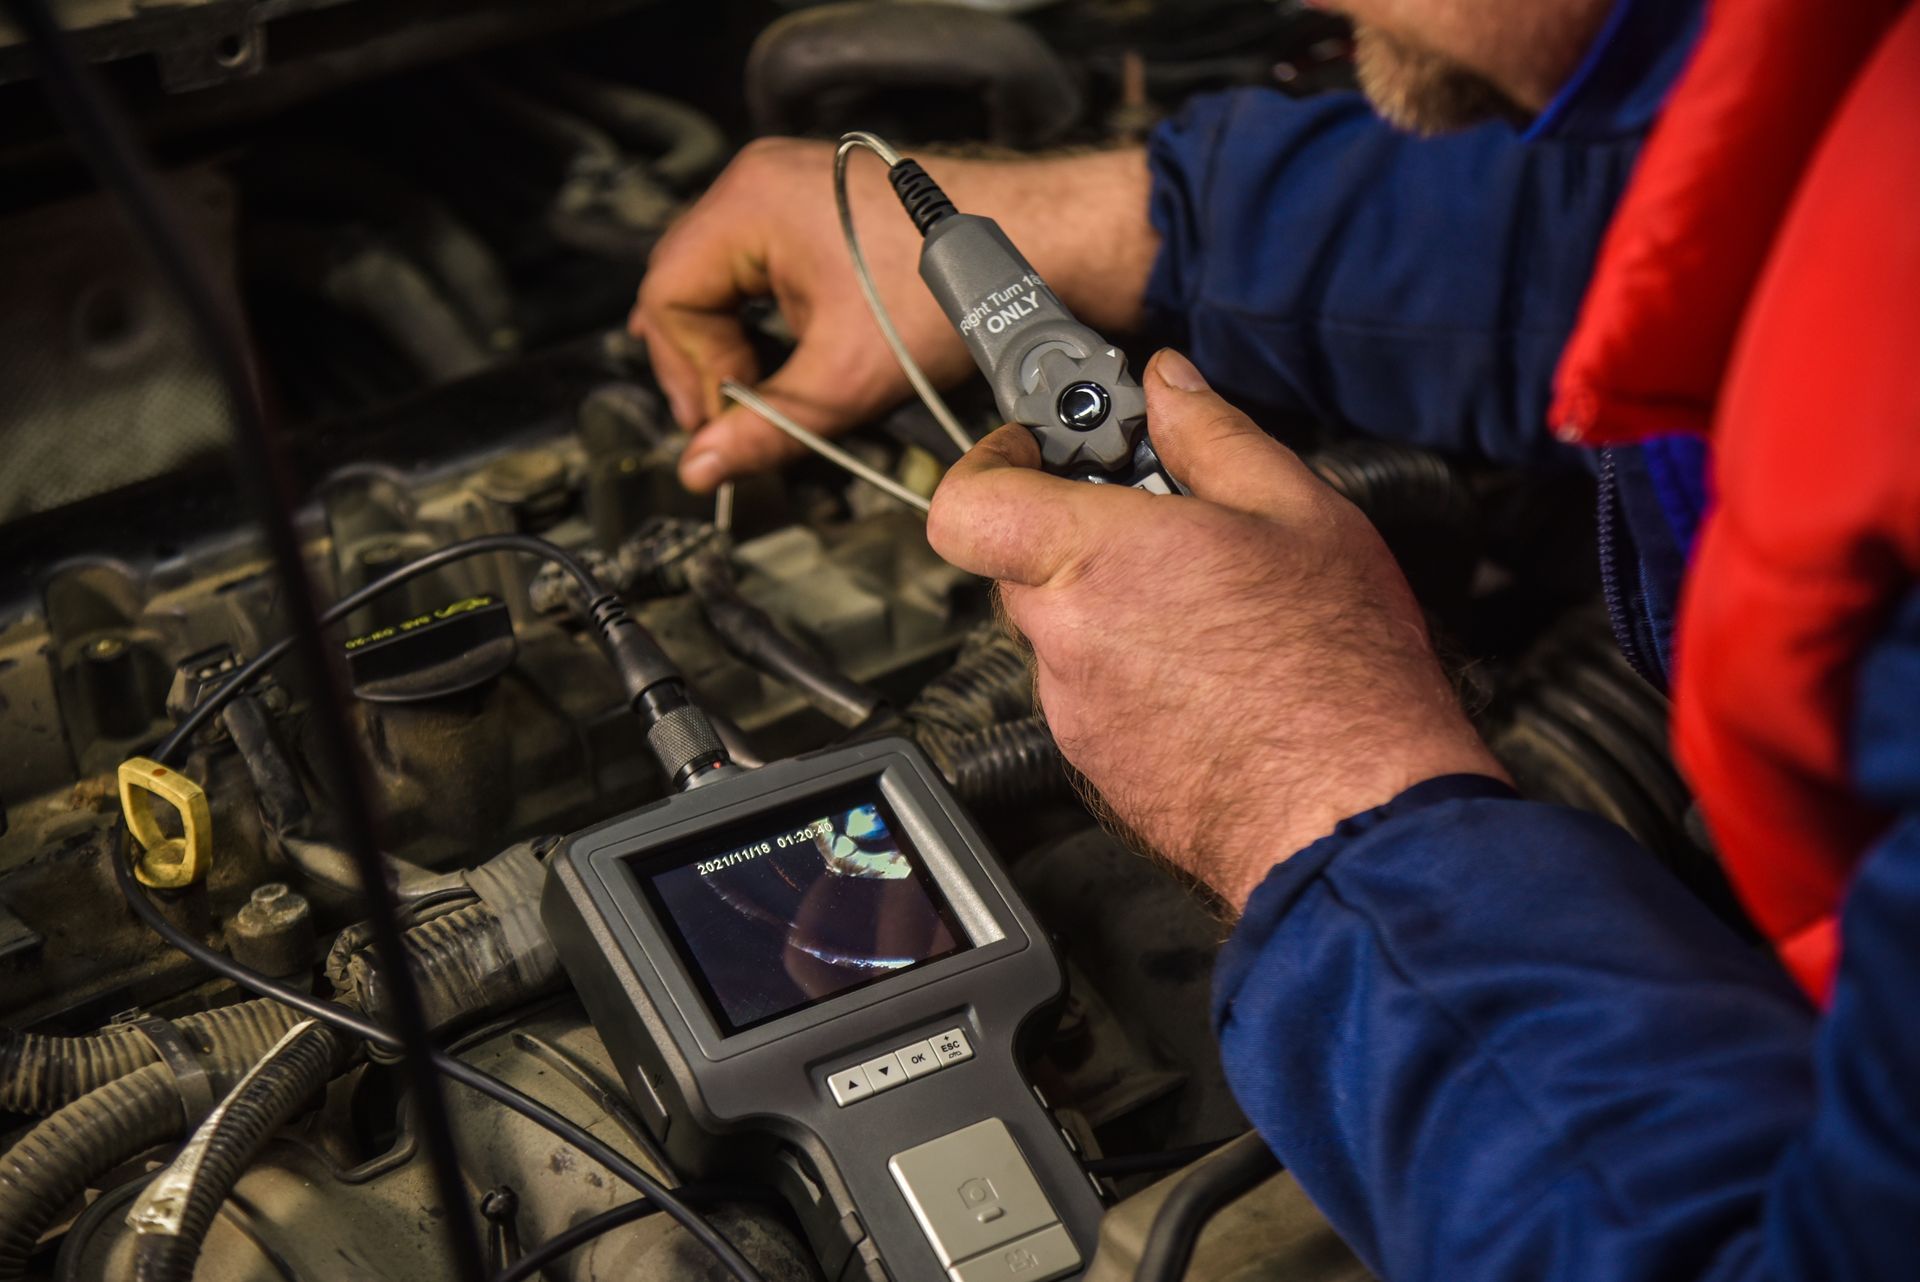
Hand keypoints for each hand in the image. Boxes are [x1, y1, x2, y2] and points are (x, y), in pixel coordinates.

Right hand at [631, 138, 1156, 491]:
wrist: (1037, 249)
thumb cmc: (952, 292)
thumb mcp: (846, 377)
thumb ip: (766, 427)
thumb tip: (703, 470)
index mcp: (749, 204)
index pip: (667, 298)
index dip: (687, 373)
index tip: (723, 421)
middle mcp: (759, 182)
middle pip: (686, 287)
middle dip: (706, 363)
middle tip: (734, 419)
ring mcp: (789, 189)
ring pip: (721, 282)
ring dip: (735, 345)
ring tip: (766, 395)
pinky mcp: (820, 209)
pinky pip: (760, 269)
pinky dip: (766, 321)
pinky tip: (793, 360)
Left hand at [927, 350, 1505, 909]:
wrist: (1359, 816)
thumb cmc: (1341, 673)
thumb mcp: (1300, 512)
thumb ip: (1214, 435)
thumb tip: (1170, 387)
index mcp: (1094, 559)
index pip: (965, 504)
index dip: (988, 465)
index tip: (1033, 450)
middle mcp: (1065, 639)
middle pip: (1023, 563)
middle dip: (1081, 534)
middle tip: (1165, 525)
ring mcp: (1075, 713)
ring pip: (1064, 633)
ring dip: (1116, 609)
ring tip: (1216, 611)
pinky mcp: (1098, 768)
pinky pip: (1094, 696)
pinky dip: (1136, 675)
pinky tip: (1217, 675)